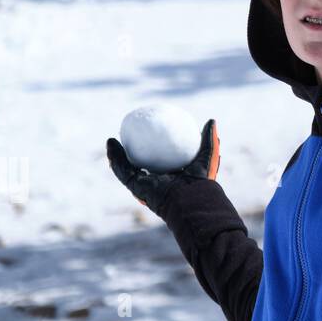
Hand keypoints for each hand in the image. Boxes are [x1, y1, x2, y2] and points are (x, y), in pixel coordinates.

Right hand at [106, 119, 220, 217]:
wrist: (192, 200)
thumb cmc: (201, 181)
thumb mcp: (207, 156)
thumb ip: (209, 139)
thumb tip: (211, 120)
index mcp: (172, 177)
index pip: (161, 161)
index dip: (155, 148)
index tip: (150, 132)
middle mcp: (156, 182)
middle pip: (141, 164)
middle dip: (132, 152)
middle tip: (130, 134)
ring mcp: (144, 185)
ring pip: (126, 167)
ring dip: (117, 154)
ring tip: (114, 138)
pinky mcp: (135, 187)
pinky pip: (122, 169)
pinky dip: (115, 157)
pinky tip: (111, 143)